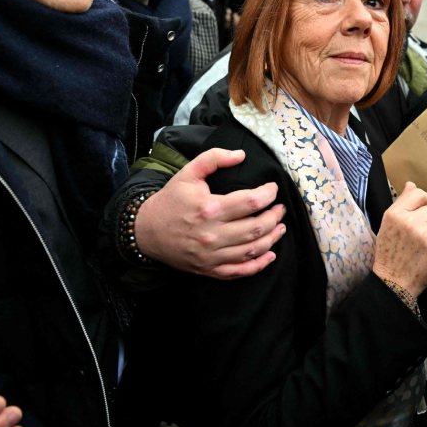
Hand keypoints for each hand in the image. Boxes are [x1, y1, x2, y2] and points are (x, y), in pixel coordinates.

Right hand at [134, 148, 285, 278]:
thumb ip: (214, 158)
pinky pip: (239, 272)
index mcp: (210, 209)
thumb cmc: (170, 201)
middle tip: (281, 208)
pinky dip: (258, 265)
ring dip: (273, 238)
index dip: (269, 194)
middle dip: (275, 216)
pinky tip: (270, 255)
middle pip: (257, 228)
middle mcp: (212, 234)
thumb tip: (241, 154)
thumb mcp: (188, 173)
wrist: (145, 231)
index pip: (251, 202)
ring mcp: (211, 255)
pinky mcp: (208, 269)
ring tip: (281, 227)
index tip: (273, 189)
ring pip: (252, 250)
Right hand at [373, 183, 426, 293]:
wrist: (395, 281)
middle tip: (417, 236)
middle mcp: (410, 222)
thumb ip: (402, 203)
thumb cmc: (391, 251)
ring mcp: (426, 236)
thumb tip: (412, 184)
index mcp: (396, 214)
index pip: (419, 194)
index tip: (418, 214)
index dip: (422, 204)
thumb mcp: (388, 224)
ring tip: (422, 246)